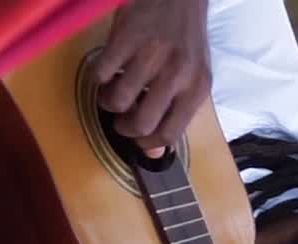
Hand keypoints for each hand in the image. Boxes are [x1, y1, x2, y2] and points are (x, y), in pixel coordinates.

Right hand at [93, 0, 211, 158]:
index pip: (169, 134)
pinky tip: (109, 69)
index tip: (138, 137)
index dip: (147, 143)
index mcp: (197, 87)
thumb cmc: (185, 41)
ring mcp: (151, 54)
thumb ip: (176, 114)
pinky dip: (99, 77)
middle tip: (121, 119)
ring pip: (117, 101)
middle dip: (124, 128)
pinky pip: (101, 73)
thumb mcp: (193, 78)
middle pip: (141, 124)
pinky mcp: (126, 36)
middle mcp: (178, 73)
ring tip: (114, 91)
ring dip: (109, 102)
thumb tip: (152, 154)